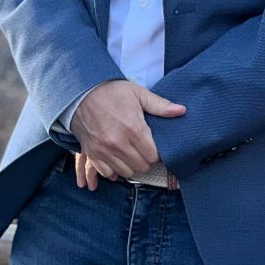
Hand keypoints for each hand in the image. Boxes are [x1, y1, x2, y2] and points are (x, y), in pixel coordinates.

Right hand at [69, 80, 184, 183]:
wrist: (81, 92)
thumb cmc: (112, 92)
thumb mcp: (138, 93)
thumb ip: (160, 105)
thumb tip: (182, 111)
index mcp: (134, 128)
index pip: (153, 156)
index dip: (155, 153)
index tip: (152, 146)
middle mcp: (119, 143)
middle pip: (141, 166)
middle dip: (145, 160)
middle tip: (142, 149)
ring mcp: (104, 150)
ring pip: (126, 172)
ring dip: (130, 165)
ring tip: (130, 153)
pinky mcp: (92, 153)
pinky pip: (108, 173)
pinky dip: (114, 169)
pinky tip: (116, 158)